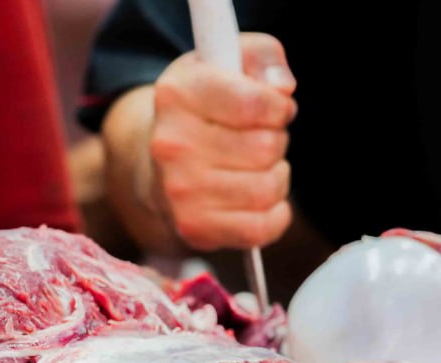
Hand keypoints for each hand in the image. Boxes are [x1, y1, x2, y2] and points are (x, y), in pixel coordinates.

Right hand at [146, 33, 296, 250]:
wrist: (159, 166)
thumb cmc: (205, 108)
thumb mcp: (228, 60)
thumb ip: (263, 56)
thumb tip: (282, 89)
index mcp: (177, 94)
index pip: (256, 104)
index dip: (278, 106)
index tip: (272, 108)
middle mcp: (171, 144)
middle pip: (266, 147)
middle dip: (276, 141)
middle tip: (258, 139)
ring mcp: (179, 192)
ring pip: (268, 188)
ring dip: (276, 176)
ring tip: (256, 167)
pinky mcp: (194, 228)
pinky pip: (262, 227)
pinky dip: (275, 214)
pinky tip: (259, 199)